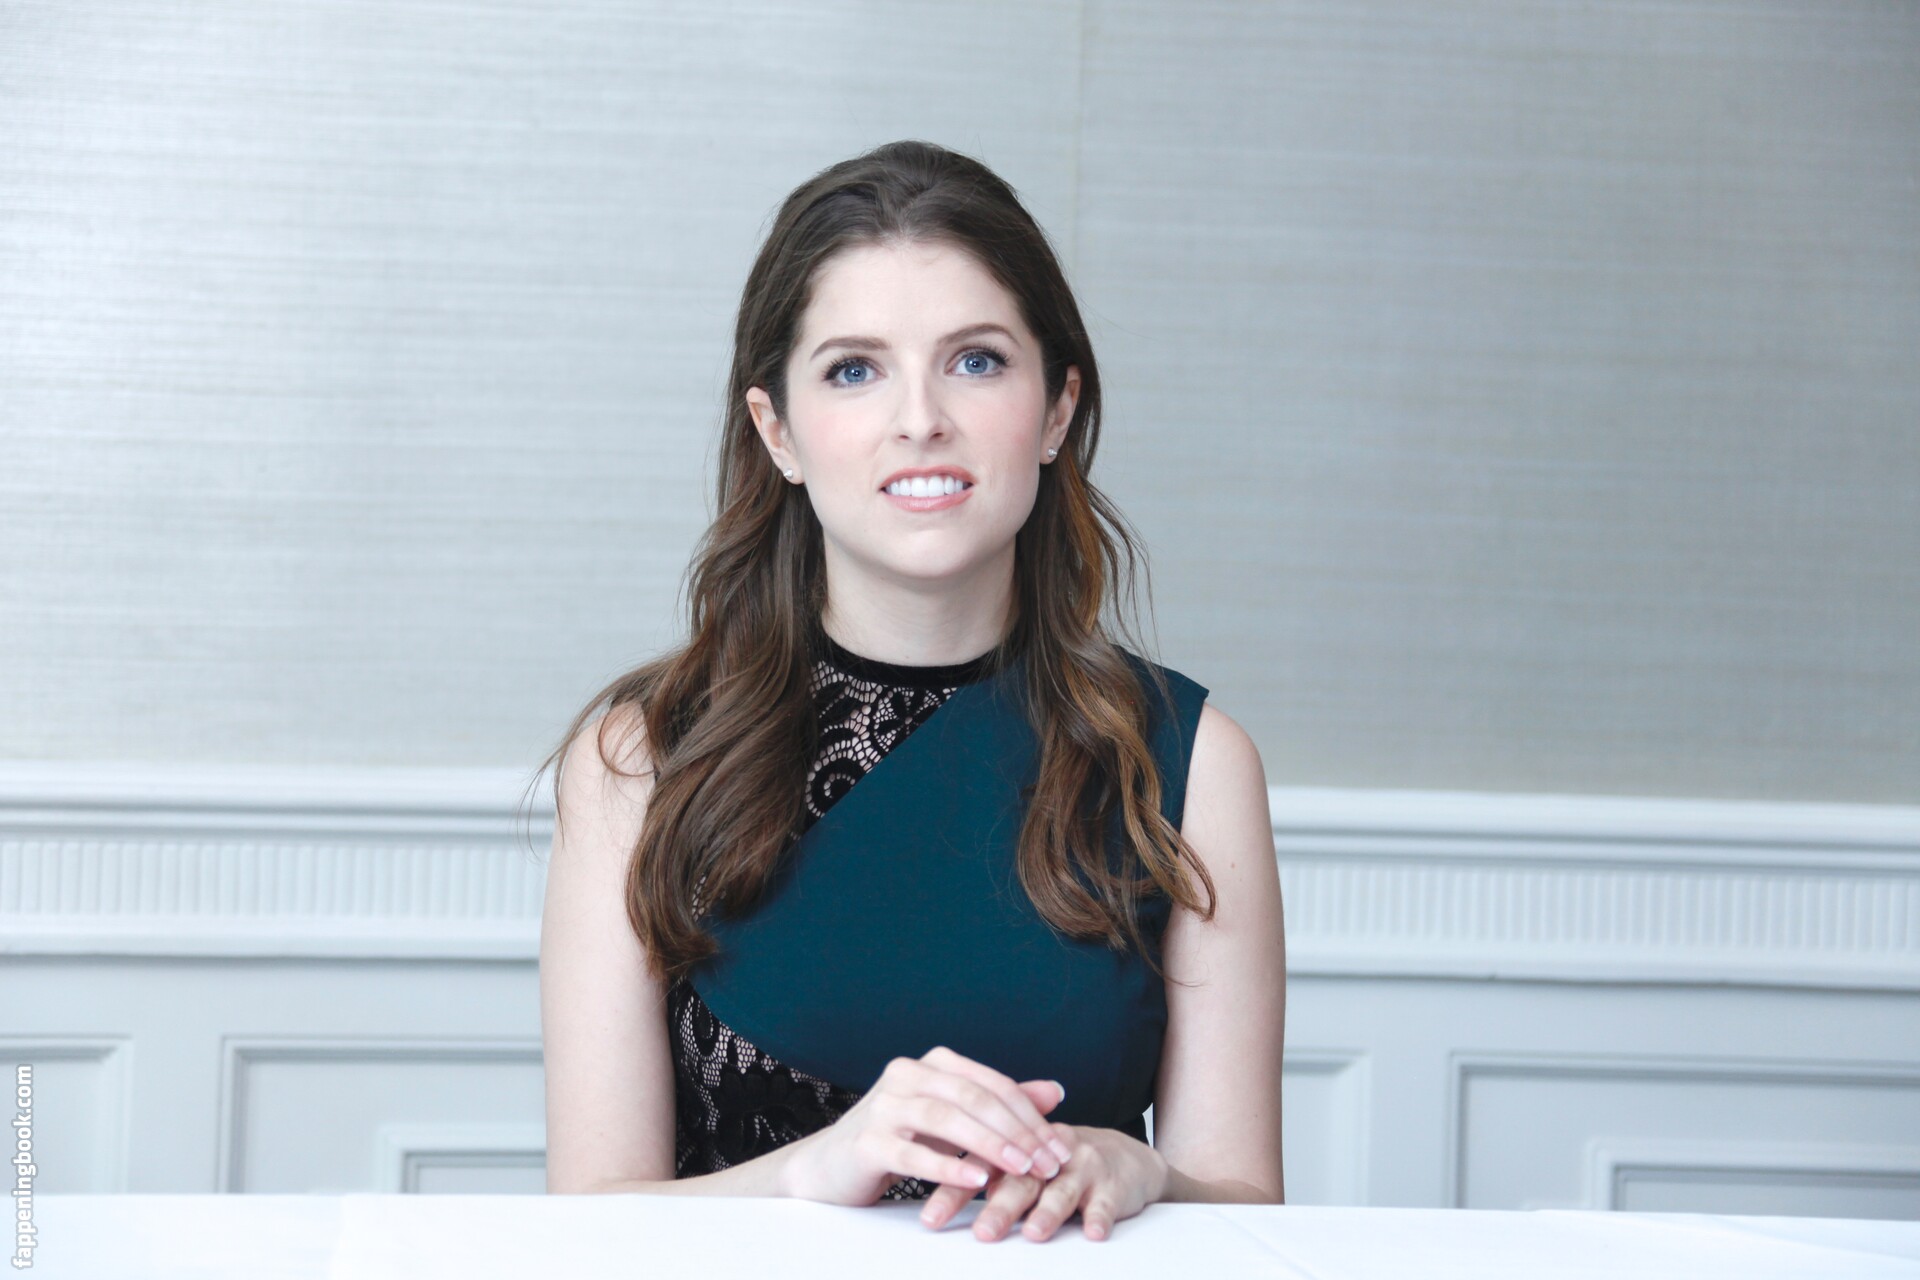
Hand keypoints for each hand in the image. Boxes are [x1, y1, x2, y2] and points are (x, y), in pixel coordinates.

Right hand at [780, 1046, 1071, 1206]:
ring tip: (1021, 1169)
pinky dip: (947, 1167)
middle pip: (973, 1097)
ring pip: (946, 1119)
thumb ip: (1000, 1105)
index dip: (1031, 1115)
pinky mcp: (867, 1140)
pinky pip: (913, 1152)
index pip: (993, 1084)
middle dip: (1017, 1131)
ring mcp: (884, 1105)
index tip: (1058, 1148)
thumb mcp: (954, 1121)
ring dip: (989, 1145)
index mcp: (932, 1063)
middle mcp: (907, 1074)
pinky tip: (975, 1182)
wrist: (832, 1168)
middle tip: (1048, 1163)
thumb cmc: (901, 1141)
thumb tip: (1056, 1091)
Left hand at [918, 1123, 1167, 1242]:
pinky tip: (1093, 1232)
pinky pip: (1105, 1201)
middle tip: (982, 1234)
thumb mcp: (1017, 1163)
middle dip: (1000, 1208)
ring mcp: (1080, 1165)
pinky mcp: (1111, 1182)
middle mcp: (1044, 1153)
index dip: (954, 1190)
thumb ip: (978, 1172)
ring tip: (1033, 1235)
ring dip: (1048, 1213)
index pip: (978, 1165)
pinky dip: (1099, 1216)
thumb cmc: (1056, 1166)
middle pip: (1018, 1179)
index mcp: (1014, 1146)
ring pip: (1061, 1190)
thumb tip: (921, 1186)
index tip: (930, 1220)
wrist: (1122, 1158)